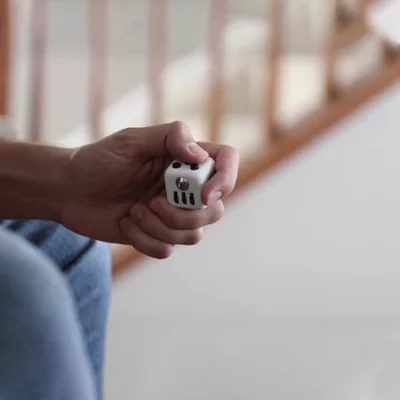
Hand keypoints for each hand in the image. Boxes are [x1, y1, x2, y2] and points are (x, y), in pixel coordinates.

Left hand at [62, 121, 238, 257]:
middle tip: (151, 202)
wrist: (70, 191)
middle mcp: (184, 187)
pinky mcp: (158, 235)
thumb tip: (201, 155)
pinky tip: (126, 223)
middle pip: (215, 209)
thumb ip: (170, 138)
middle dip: (183, 214)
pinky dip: (145, 240)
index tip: (204, 194)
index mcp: (183, 159)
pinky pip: (168, 249)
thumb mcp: (131, 141)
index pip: (225, 161)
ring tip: (134, 211)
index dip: (226, 178)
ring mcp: (173, 213)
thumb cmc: (98, 161)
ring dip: (160, 227)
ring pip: (194, 234)